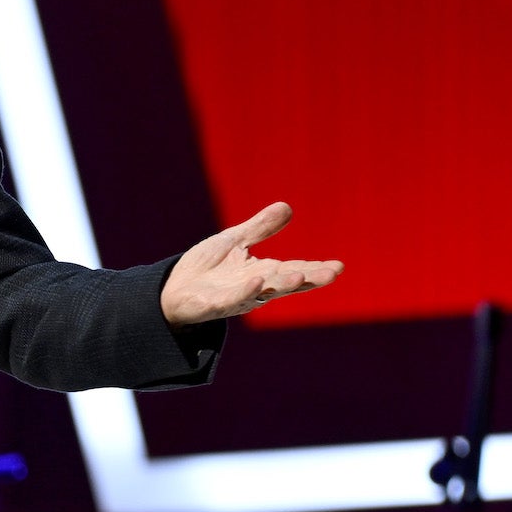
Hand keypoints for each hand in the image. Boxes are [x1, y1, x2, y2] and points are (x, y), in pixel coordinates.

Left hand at [160, 202, 342, 326]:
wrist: (172, 289)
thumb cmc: (206, 269)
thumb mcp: (234, 241)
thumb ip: (260, 228)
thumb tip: (287, 208)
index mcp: (263, 273)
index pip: (294, 270)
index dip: (316, 269)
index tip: (339, 266)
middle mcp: (255, 288)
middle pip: (286, 283)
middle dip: (309, 279)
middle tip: (333, 273)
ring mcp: (235, 298)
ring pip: (263, 292)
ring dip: (281, 285)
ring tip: (300, 277)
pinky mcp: (214, 304)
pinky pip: (231, 298)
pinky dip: (245, 291)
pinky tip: (257, 280)